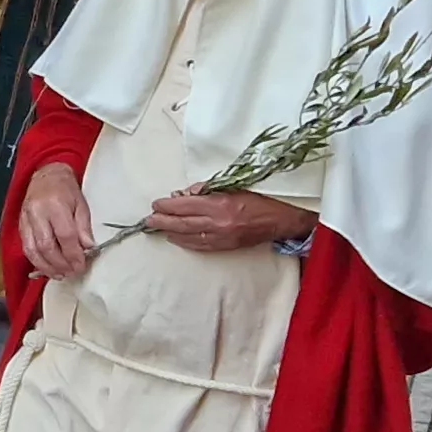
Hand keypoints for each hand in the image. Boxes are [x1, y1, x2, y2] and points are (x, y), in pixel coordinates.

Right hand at [15, 163, 94, 280]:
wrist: (45, 175)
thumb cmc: (65, 189)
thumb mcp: (81, 204)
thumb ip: (83, 227)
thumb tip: (88, 248)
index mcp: (55, 205)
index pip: (65, 236)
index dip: (73, 254)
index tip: (81, 265)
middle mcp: (37, 213)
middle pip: (47, 246)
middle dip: (60, 264)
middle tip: (72, 273)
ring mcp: (26, 220)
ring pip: (33, 250)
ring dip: (47, 267)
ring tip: (60, 275)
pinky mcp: (20, 225)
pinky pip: (26, 247)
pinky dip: (36, 261)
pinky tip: (47, 268)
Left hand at [145, 188, 315, 251]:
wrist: (283, 218)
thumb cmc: (260, 197)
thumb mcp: (235, 185)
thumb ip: (208, 189)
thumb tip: (184, 194)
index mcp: (220, 204)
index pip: (186, 205)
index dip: (168, 205)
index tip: (156, 204)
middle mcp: (219, 223)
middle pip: (182, 223)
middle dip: (163, 221)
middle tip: (148, 220)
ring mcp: (222, 237)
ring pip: (189, 236)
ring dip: (171, 232)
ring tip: (158, 228)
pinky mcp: (227, 246)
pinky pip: (200, 246)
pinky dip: (186, 242)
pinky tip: (176, 238)